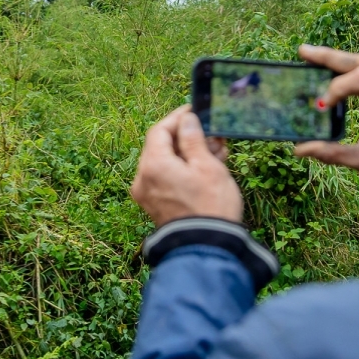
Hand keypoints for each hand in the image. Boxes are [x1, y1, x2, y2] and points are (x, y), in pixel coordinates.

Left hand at [131, 105, 242, 226]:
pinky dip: (181, 171)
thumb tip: (186, 120)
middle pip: (160, 147)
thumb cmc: (211, 206)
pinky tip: (205, 170)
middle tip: (212, 135)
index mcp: (153, 165)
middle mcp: (142, 178)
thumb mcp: (207, 166)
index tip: (194, 111)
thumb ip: (193, 139)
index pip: (159, 130)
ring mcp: (146, 194)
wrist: (207, 247)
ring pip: (164, 163)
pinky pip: (165, 179)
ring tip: (216, 154)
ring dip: (187, 155)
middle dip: (186, 138)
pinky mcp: (154, 206)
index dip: (177, 118)